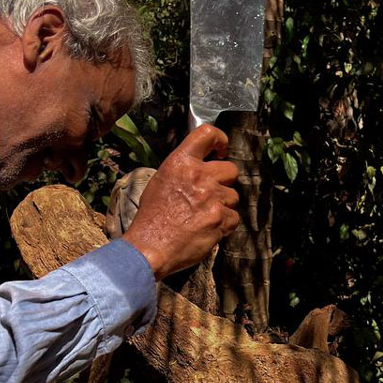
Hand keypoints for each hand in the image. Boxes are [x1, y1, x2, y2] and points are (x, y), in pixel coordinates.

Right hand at [122, 126, 239, 278]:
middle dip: (225, 181)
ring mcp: (211, 197)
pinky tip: (208, 229)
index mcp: (180, 163)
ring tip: (204, 216)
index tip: (221, 150)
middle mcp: (198, 176)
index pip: (207, 134)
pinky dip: (225, 225)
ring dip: (224, 206)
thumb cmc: (151, 219)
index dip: (220, 140)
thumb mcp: (159, 183)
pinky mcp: (219, 218)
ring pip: (233, 196)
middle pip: (231, 169)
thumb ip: (181, 171)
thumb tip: (198, 168)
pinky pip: (234, 218)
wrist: (149, 248)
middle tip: (212, 194)